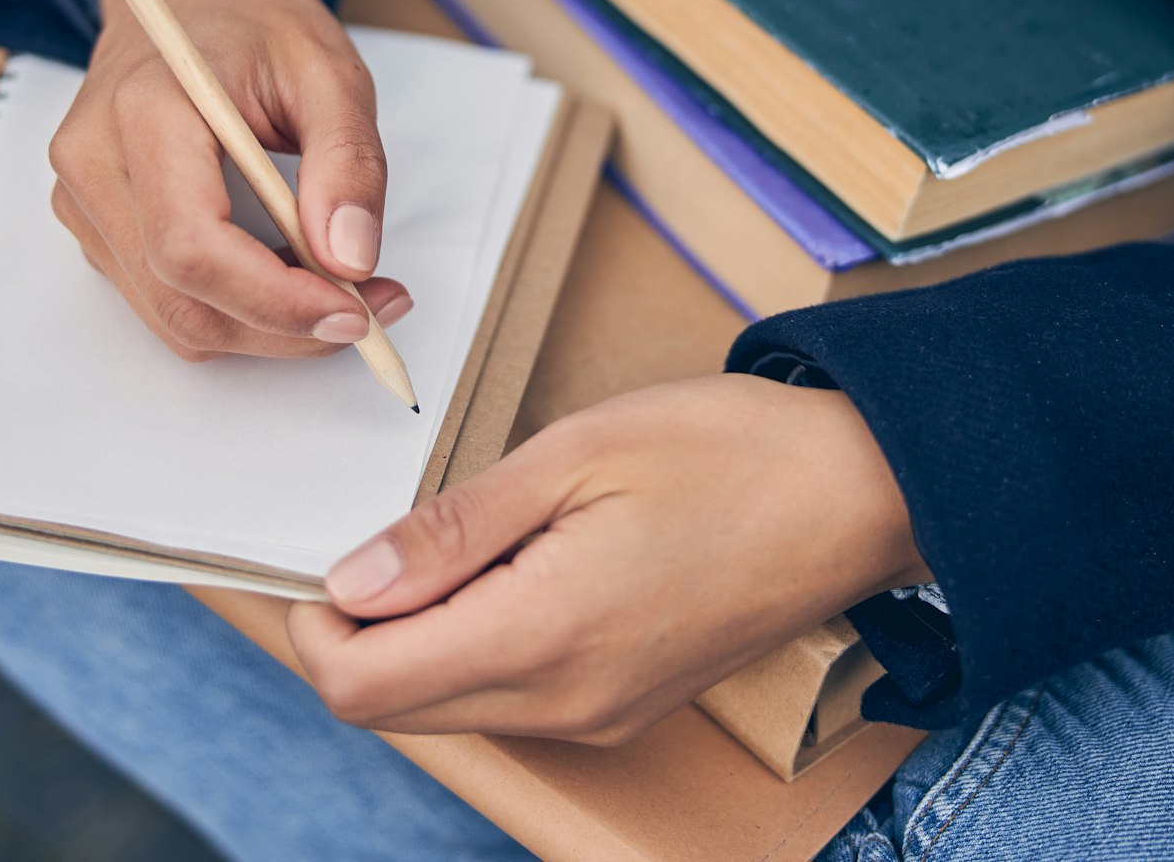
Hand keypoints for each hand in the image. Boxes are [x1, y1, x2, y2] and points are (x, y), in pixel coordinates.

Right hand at [49, 0, 410, 359]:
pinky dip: (236, 309)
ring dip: (266, 328)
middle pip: (182, 299)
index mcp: (144, 109)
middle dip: (285, 327)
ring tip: (344, 290)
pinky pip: (165, 300)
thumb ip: (347, 164)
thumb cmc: (253, 20)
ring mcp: (83, 198)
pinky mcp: (96, 223)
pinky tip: (289, 275)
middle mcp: (94, 161)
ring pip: (174, 317)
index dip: (276, 300)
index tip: (356, 310)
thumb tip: (351, 259)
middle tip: (374, 309)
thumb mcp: (330, 72)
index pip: (191, 247)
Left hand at [287, 373, 926, 743]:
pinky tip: (508, 566)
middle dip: (355, 632)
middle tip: (375, 535)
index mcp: (545, 639)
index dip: (311, 625)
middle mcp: (567, 705)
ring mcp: (600, 718)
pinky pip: (508, 699)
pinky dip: (474, 643)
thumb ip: (453, 528)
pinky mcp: (624, 707)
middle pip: (395, 708)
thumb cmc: (730, 454)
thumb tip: (350, 580)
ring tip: (454, 538)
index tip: (316, 555)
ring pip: (449, 707)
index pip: (363, 686)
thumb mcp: (573, 456)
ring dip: (416, 637)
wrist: (862, 494)